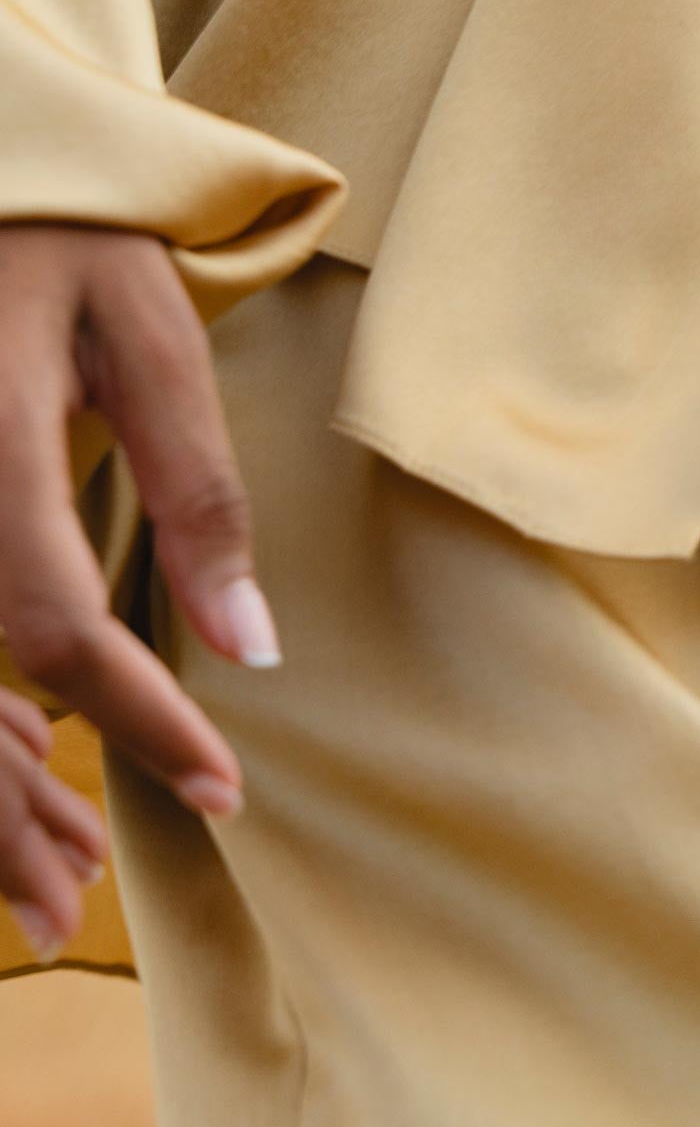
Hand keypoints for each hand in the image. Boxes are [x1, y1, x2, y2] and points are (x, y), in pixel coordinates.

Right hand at [0, 224, 278, 959]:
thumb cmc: (72, 240)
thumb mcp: (152, 334)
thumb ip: (197, 485)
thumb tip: (249, 644)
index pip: (60, 623)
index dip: (139, 720)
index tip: (219, 790)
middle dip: (20, 806)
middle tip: (105, 886)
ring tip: (48, 885)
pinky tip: (19, 757)